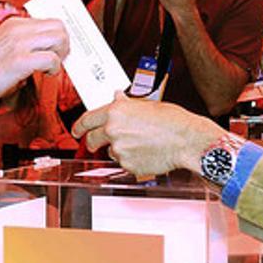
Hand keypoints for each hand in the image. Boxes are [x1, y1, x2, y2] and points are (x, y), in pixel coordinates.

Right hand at [0, 17, 68, 102]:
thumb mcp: (3, 43)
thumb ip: (24, 41)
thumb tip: (47, 47)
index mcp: (14, 24)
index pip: (50, 20)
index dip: (59, 35)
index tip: (59, 49)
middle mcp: (18, 29)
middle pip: (59, 27)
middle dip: (64, 44)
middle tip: (57, 58)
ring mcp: (19, 44)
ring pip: (59, 38)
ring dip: (61, 55)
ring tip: (50, 66)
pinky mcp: (20, 61)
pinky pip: (51, 59)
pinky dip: (54, 68)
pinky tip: (46, 74)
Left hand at [72, 95, 225, 176]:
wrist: (186, 141)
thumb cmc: (172, 121)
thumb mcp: (146, 105)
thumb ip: (127, 105)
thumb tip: (117, 98)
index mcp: (116, 112)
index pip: (87, 119)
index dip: (78, 126)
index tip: (76, 130)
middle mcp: (113, 130)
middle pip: (92, 139)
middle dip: (92, 141)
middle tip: (96, 142)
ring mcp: (119, 149)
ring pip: (110, 151)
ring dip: (118, 149)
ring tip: (140, 143)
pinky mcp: (128, 165)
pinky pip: (123, 162)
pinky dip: (130, 159)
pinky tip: (145, 152)